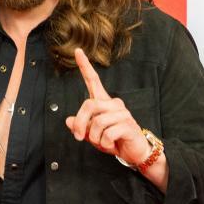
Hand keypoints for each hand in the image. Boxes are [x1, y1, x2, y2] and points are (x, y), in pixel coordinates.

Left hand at [65, 48, 150, 165]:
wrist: (134, 152)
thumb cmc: (114, 141)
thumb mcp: (93, 135)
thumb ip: (81, 127)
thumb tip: (68, 121)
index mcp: (104, 102)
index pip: (93, 80)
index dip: (85, 66)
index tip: (77, 51)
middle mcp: (114, 104)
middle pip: (89, 105)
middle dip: (80, 123)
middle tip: (79, 137)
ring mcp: (122, 114)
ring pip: (97, 122)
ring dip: (94, 138)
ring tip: (101, 143)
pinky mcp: (128, 125)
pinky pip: (108, 133)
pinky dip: (105, 143)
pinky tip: (111, 145)